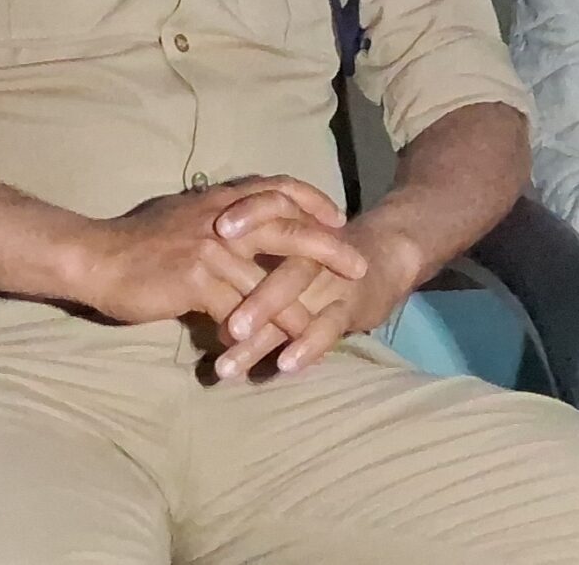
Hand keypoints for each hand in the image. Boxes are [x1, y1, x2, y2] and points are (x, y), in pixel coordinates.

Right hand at [71, 176, 365, 328]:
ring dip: (301, 307)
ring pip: (270, 279)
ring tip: (327, 326)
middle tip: (360, 267)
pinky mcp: (198, 281)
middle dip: (329, 249)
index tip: (337, 218)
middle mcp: (222, 219)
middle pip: (289, 229)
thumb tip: (238, 223)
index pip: (278, 189)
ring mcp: (211, 249)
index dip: (312, 201)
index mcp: (220, 200)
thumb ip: (216, 218)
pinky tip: (275, 350)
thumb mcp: (183, 215)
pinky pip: (241, 312)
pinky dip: (262, 334)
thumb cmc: (136, 241)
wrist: (97, 257)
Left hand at [212, 211, 429, 379]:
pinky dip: (306, 346)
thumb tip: (192, 280)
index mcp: (290, 226)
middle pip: (275, 268)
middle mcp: (308, 250)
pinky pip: (328, 326)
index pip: (265, 211)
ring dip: (261, 335)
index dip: (244, 218)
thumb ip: (247, 255)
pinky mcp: (351, 304)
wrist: (387, 253)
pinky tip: (286, 366)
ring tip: (228, 365)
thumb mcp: (288, 242)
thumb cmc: (322, 253)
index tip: (214, 235)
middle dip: (244, 298)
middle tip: (217, 328)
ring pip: (295, 304)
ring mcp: (330, 277)